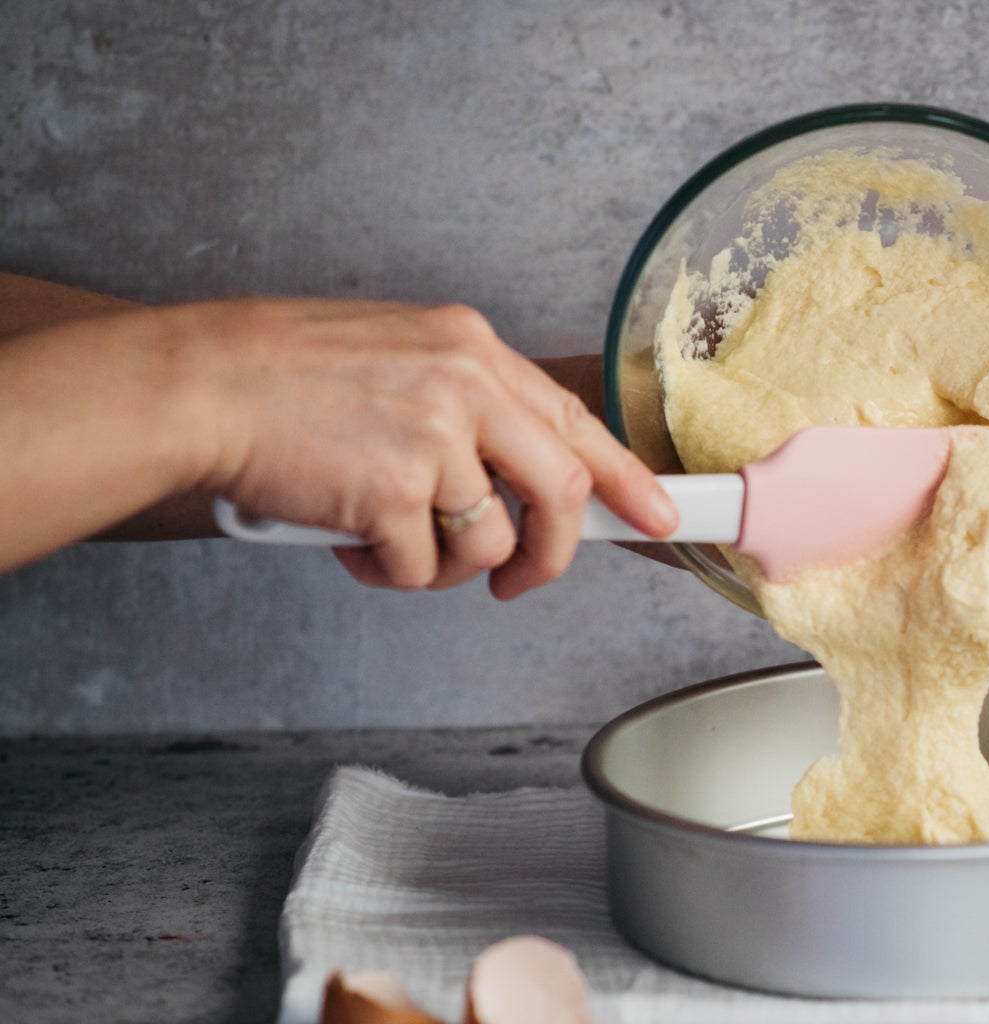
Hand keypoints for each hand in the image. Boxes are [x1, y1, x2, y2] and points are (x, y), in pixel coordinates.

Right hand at [184, 300, 679, 597]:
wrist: (200, 385)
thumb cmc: (282, 374)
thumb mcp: (398, 354)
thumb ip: (464, 400)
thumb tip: (514, 466)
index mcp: (473, 348)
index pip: (578, 420)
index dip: (626, 479)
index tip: (659, 517)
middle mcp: (466, 387)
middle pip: (561, 493)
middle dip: (551, 554)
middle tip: (517, 580)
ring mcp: (434, 439)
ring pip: (489, 540)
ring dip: (447, 566)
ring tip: (390, 542)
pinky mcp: (394, 492)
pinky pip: (423, 566)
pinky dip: (390, 572)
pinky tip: (352, 542)